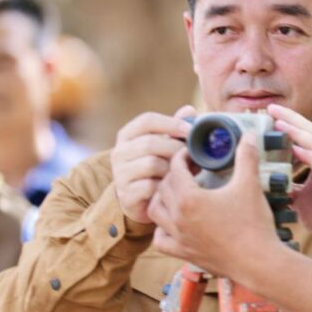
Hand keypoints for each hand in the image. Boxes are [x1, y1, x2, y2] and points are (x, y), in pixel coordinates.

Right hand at [111, 105, 194, 223]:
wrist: (141, 201)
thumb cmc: (157, 167)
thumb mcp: (164, 145)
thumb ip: (175, 128)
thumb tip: (189, 110)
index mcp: (127, 135)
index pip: (147, 120)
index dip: (171, 123)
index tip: (190, 130)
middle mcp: (118, 152)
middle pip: (151, 143)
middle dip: (175, 149)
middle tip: (192, 156)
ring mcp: (120, 174)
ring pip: (152, 164)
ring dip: (172, 169)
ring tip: (182, 172)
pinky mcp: (126, 194)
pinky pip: (150, 186)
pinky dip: (164, 186)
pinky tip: (171, 188)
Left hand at [149, 136, 278, 278]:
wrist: (258, 262)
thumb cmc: (253, 224)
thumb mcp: (250, 185)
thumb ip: (246, 157)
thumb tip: (248, 135)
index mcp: (189, 198)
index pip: (175, 169)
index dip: (182, 156)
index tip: (191, 153)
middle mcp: (177, 218)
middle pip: (163, 187)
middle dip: (173, 174)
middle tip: (188, 169)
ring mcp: (178, 237)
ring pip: (155, 212)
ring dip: (162, 199)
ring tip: (176, 192)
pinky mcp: (184, 253)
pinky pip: (160, 240)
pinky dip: (162, 229)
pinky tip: (173, 223)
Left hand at [268, 104, 311, 252]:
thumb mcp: (302, 197)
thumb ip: (290, 184)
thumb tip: (269, 180)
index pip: (308, 134)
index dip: (292, 120)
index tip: (271, 111)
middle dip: (292, 118)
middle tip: (271, 108)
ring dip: (297, 132)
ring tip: (280, 123)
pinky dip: (308, 155)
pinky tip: (295, 148)